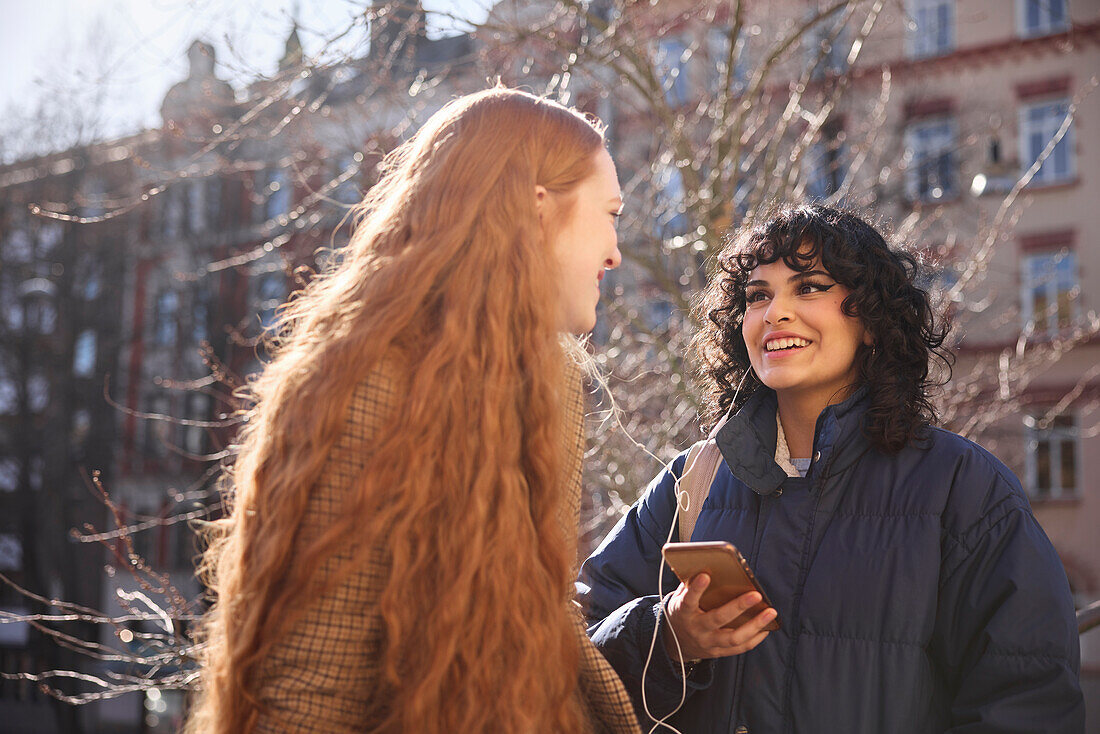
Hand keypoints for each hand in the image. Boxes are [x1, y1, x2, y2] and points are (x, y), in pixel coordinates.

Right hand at [662, 573, 776, 661]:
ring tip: (770, 612)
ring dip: (754, 625)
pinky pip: (739, 648)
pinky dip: (755, 638)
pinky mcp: (718, 652)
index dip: (696, 589)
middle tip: (756, 595)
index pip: (688, 600)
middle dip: (738, 606)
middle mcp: (696, 629)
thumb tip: (710, 565)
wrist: (676, 642)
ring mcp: (708, 642)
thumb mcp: (680, 598)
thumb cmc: (683, 612)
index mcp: (683, 613)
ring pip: (733, 637)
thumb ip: (692, 585)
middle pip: (718, 619)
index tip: (705, 575)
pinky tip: (766, 629)